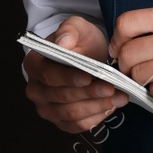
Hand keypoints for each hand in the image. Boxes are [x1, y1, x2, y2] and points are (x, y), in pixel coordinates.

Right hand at [24, 16, 128, 133]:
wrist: (88, 57)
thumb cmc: (80, 43)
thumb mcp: (77, 27)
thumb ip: (70, 29)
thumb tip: (63, 43)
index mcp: (34, 64)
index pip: (48, 75)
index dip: (68, 78)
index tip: (89, 76)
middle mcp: (36, 89)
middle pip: (61, 97)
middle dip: (89, 93)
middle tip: (111, 88)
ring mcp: (47, 108)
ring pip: (71, 114)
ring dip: (96, 106)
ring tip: (117, 97)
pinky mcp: (60, 122)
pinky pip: (77, 126)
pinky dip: (96, 118)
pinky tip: (110, 106)